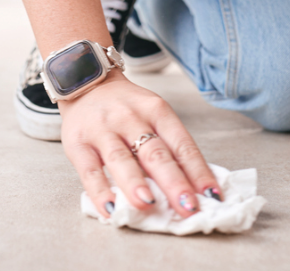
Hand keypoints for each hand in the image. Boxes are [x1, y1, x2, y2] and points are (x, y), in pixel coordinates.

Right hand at [57, 72, 221, 217]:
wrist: (85, 81)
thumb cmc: (125, 107)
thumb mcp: (153, 114)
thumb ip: (168, 145)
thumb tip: (193, 186)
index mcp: (157, 111)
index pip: (182, 145)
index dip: (198, 171)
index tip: (211, 195)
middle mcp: (131, 119)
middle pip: (156, 153)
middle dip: (173, 182)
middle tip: (188, 207)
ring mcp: (103, 130)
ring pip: (122, 159)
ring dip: (136, 184)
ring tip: (148, 205)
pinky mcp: (78, 143)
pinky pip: (90, 170)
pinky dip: (100, 191)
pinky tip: (110, 208)